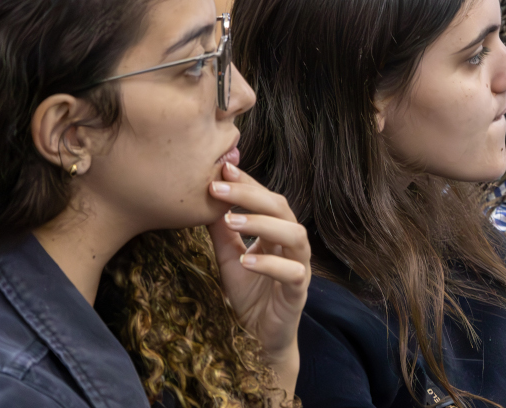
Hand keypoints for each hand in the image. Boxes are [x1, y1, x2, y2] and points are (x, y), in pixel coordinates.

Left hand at [207, 162, 310, 387]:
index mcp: (276, 232)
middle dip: (251, 195)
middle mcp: (291, 244)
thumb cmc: (249, 294)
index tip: (222, 169)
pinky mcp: (299, 290)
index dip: (247, 183)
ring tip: (232, 221)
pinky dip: (270, 265)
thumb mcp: (229, 258)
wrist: (259, 336)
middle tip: (220, 188)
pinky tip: (247, 261)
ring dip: (263, 224)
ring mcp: (299, 265)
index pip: (265, 198)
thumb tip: (206, 200)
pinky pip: (291, 272)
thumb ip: (221, 232)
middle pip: (281, 208)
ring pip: (294, 234)